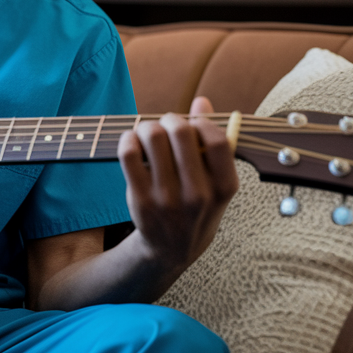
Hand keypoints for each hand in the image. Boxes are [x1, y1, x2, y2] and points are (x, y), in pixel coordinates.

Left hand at [117, 96, 238, 276]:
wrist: (170, 251)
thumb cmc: (196, 209)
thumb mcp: (215, 183)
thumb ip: (212, 142)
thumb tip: (202, 101)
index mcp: (224, 188)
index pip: (217, 140)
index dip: (202, 122)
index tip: (194, 124)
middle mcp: (198, 195)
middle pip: (181, 133)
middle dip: (171, 119)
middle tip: (166, 125)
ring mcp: (168, 199)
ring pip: (153, 138)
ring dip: (148, 126)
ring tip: (148, 132)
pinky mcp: (140, 200)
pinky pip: (129, 154)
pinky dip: (128, 139)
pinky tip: (132, 142)